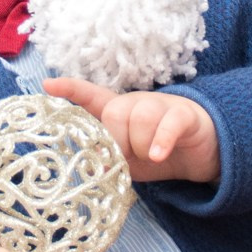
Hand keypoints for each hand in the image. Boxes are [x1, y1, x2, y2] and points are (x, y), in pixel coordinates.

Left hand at [43, 78, 220, 184]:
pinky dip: (161, 141)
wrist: (203, 155)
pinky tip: (159, 156)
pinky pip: (168, 123)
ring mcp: (162, 106)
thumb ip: (111, 160)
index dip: (71, 90)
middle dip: (118, 140)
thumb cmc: (160, 153)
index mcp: (120, 113)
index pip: (92, 96)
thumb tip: (94, 166)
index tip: (48, 85)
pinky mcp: (186, 115)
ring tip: (152, 157)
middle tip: (130, 158)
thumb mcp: (131, 161)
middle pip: (115, 112)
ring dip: (142, 145)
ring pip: (140, 116)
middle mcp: (138, 104)